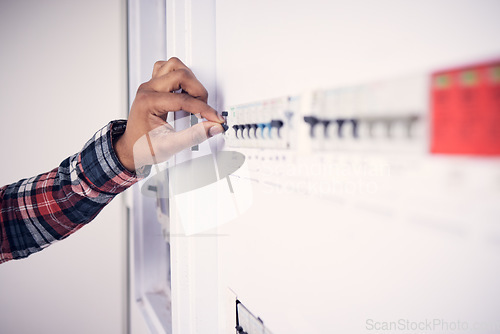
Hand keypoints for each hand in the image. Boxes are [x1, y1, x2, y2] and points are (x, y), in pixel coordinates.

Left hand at [114, 57, 224, 171]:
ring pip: (174, 65)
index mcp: (148, 102)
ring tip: (195, 98)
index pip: (183, 99)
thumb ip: (193, 136)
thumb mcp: (170, 146)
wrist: (131, 149)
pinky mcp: (154, 86)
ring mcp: (150, 85)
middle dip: (198, 92)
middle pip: (180, 75)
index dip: (203, 109)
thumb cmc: (143, 147)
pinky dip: (181, 76)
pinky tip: (185, 90)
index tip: (214, 118)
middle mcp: (148, 89)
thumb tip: (212, 127)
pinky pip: (168, 68)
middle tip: (204, 110)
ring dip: (190, 80)